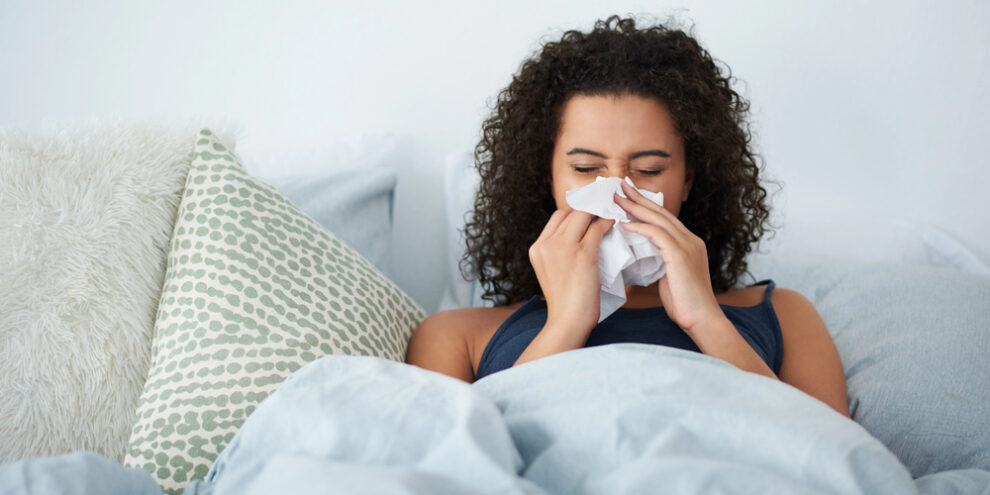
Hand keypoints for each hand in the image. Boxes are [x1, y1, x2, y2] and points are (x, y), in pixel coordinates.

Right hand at [529, 209, 614, 333]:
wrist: (568, 322)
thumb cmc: (565, 302)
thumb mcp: (552, 272)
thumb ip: (559, 253)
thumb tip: (581, 235)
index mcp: (537, 249)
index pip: (556, 218)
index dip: (574, 212)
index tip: (588, 213)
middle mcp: (546, 245)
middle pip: (569, 212)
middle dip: (587, 208)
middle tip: (603, 207)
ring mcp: (563, 248)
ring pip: (583, 216)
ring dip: (598, 212)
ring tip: (610, 213)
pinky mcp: (582, 254)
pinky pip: (597, 228)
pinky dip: (607, 223)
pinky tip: (613, 223)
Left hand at [614, 180, 723, 333]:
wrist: (702, 320)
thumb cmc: (685, 304)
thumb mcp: (670, 277)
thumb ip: (659, 262)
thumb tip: (641, 255)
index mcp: (689, 243)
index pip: (664, 219)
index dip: (646, 205)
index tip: (628, 196)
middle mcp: (690, 240)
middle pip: (661, 212)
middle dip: (639, 198)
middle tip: (620, 185)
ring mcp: (688, 245)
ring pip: (658, 219)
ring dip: (635, 207)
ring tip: (617, 199)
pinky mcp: (681, 255)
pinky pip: (657, 234)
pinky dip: (640, 227)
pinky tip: (624, 224)